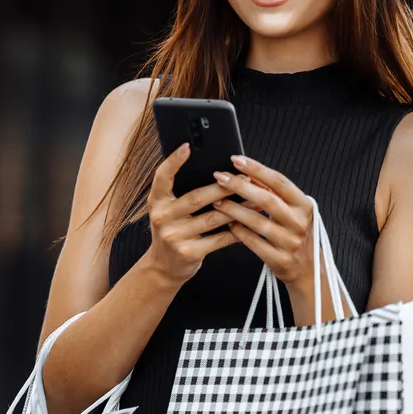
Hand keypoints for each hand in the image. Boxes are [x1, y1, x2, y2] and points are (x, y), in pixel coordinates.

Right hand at [142, 143, 238, 284]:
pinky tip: (249, 223)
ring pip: (212, 218)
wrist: (164, 267)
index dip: (173, 161)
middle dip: (224, 187)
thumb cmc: (174, 230)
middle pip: (196, 197)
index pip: (162, 176)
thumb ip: (182, 192)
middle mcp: (162, 217)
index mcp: (156, 201)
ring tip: (256, 199)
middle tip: (244, 177)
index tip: (187, 146)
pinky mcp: (189, 253)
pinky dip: (236, 230)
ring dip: (237, 208)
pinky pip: (219, 239)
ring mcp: (174, 236)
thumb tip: (216, 171)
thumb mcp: (169, 210)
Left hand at [211, 155, 315, 286]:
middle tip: (220, 177)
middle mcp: (299, 222)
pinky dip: (239, 232)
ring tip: (217, 201)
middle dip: (240, 186)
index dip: (257, 169)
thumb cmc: (296, 233)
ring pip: (258, 222)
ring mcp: (290, 242)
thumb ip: (275, 194)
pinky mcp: (280, 260)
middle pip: (267, 199)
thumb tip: (250, 173)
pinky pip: (254, 243)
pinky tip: (228, 224)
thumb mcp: (293, 211)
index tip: (236, 160)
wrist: (309, 269)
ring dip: (234, 210)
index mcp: (304, 205)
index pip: (279, 181)